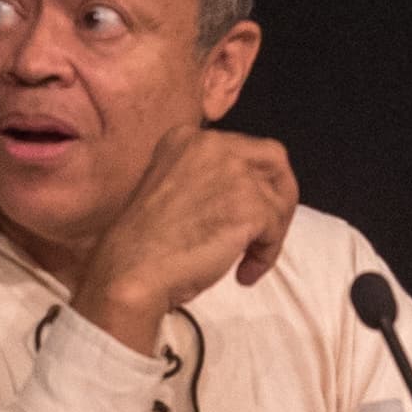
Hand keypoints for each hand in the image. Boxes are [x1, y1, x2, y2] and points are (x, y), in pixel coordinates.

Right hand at [72, 125, 299, 353]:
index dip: (252, 181)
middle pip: (273, 160)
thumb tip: (244, 194)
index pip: (242, 148)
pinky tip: (244, 273)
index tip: (243, 212)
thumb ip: (205, 181)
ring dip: (271, 234)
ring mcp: (233, 172)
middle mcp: (213, 144)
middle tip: (268, 231)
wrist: (132, 269)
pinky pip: (275, 229)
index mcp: (187, 138)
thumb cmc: (145, 244)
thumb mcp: (171, 189)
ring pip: (279, 198)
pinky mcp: (249, 204)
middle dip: (280, 196)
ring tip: (248, 261)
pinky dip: (266, 255)